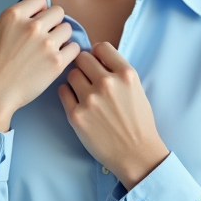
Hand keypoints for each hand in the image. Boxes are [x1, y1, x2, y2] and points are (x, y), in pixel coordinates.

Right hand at [0, 0, 80, 131]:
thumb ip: (17, 22)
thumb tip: (35, 17)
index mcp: (14, 15)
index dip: (41, 9)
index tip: (39, 20)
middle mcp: (31, 26)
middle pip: (58, 12)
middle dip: (53, 23)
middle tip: (46, 36)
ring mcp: (46, 44)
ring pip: (67, 29)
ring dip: (61, 37)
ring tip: (50, 50)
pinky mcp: (57, 62)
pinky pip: (75, 48)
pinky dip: (69, 53)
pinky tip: (58, 59)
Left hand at [58, 42, 168, 188]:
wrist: (135, 153)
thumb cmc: (138, 121)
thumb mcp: (136, 89)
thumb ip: (117, 71)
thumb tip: (96, 57)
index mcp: (125, 74)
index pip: (101, 47)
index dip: (97, 54)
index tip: (97, 63)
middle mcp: (107, 83)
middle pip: (82, 58)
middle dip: (84, 66)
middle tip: (88, 78)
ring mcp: (90, 99)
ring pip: (71, 74)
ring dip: (75, 81)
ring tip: (84, 93)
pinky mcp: (76, 115)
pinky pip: (62, 92)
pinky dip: (67, 94)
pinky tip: (76, 102)